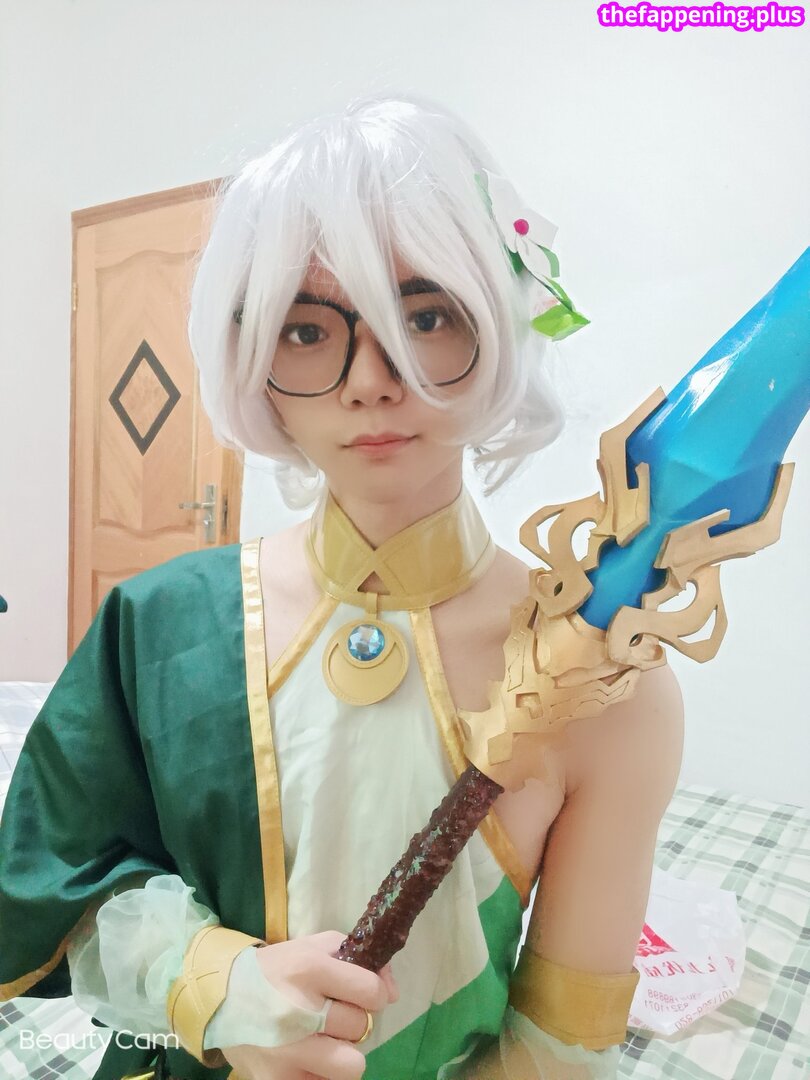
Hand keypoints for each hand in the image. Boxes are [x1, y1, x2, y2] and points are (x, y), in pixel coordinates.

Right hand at [223, 930, 398, 1079]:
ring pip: (350, 1066)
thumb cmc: (276, 970)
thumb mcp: (313, 948)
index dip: (372, 993)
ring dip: (341, 1055)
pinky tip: (304, 1059)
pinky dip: (319, 1075)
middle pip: (360, 1028)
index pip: (371, 992)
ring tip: (321, 1043)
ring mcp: (287, 1052)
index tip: (360, 993)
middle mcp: (298, 1011)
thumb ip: (359, 959)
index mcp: (308, 970)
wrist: (220, 998)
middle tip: (331, 1017)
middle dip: (351, 1022)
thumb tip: (392, 994)